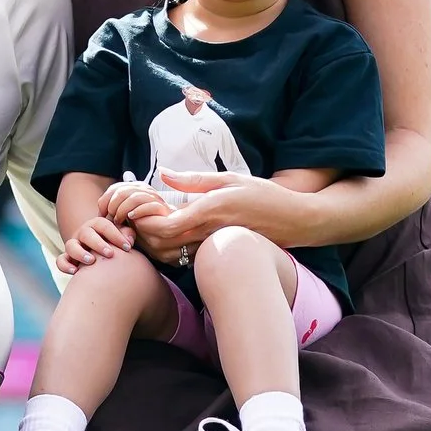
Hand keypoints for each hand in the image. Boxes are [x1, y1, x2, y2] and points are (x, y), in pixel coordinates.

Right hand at [56, 215, 134, 275]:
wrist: (100, 253)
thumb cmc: (114, 244)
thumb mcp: (120, 237)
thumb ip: (127, 235)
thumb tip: (130, 240)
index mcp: (97, 225)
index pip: (104, 225)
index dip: (116, 235)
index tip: (128, 247)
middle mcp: (83, 233)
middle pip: (87, 234)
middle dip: (98, 243)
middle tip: (110, 253)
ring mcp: (74, 245)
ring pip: (71, 245)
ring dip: (80, 253)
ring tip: (91, 261)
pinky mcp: (67, 258)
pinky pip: (60, 260)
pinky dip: (65, 265)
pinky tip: (75, 272)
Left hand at [98, 179, 165, 228]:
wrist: (162, 232)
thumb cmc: (141, 224)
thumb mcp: (124, 216)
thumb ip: (114, 210)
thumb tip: (100, 214)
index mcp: (134, 187)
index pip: (115, 188)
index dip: (105, 201)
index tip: (102, 215)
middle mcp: (144, 189)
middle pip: (122, 191)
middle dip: (112, 206)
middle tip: (111, 219)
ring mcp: (153, 197)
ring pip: (133, 197)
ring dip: (122, 210)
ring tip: (119, 221)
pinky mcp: (161, 207)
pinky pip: (147, 205)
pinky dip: (137, 211)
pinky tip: (132, 218)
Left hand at [131, 171, 311, 263]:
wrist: (294, 222)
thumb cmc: (264, 196)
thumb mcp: (230, 179)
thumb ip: (195, 179)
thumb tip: (164, 174)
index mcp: (210, 210)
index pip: (168, 225)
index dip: (146, 221)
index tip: (136, 210)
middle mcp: (209, 232)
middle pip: (165, 244)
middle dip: (145, 234)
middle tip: (137, 218)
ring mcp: (214, 245)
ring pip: (174, 254)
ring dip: (156, 243)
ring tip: (150, 225)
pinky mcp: (219, 252)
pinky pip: (188, 256)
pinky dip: (172, 249)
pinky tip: (171, 234)